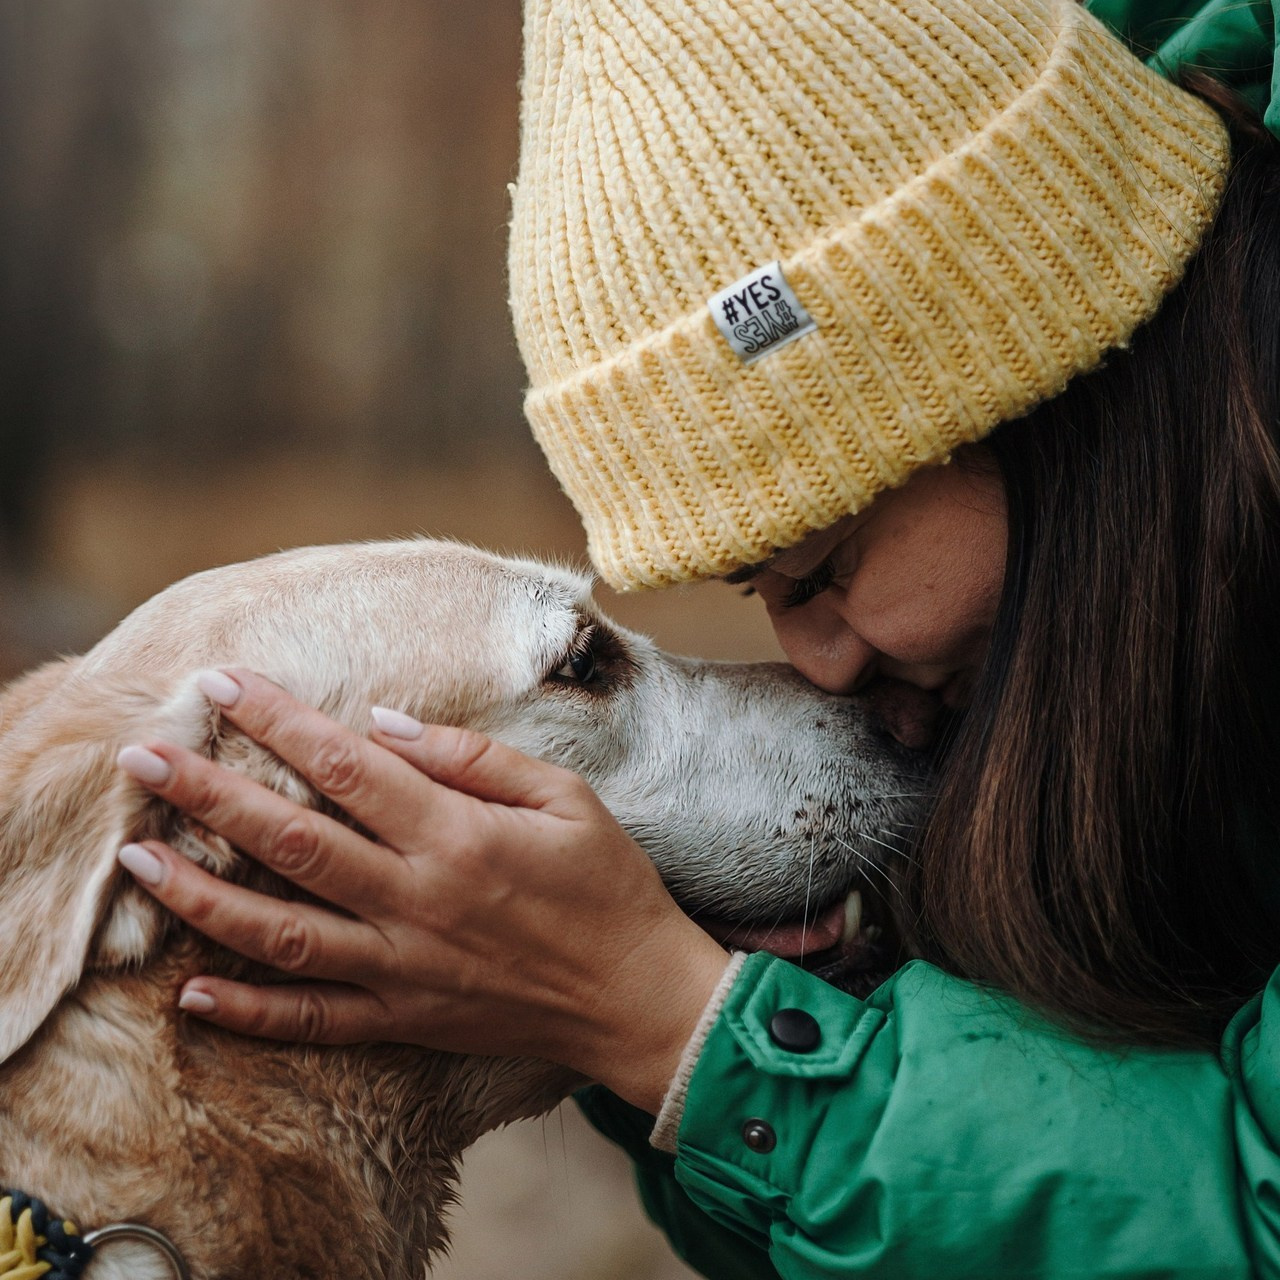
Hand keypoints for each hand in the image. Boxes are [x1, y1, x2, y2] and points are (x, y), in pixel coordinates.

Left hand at [115, 669, 728, 1112]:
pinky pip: (314, 1019)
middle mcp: (416, 902)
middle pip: (292, 841)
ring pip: (280, 933)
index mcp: (458, 837)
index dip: (280, 721)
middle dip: (210, 793)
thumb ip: (474, 759)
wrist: (637, 998)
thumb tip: (385, 723)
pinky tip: (193, 991)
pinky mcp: (404, 1019)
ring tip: (138, 859)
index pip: (347, 767)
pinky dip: (250, 1010)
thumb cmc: (609, 886)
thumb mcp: (566, 797)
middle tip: (143, 754)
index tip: (224, 684)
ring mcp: (402, 969)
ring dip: (202, 896)